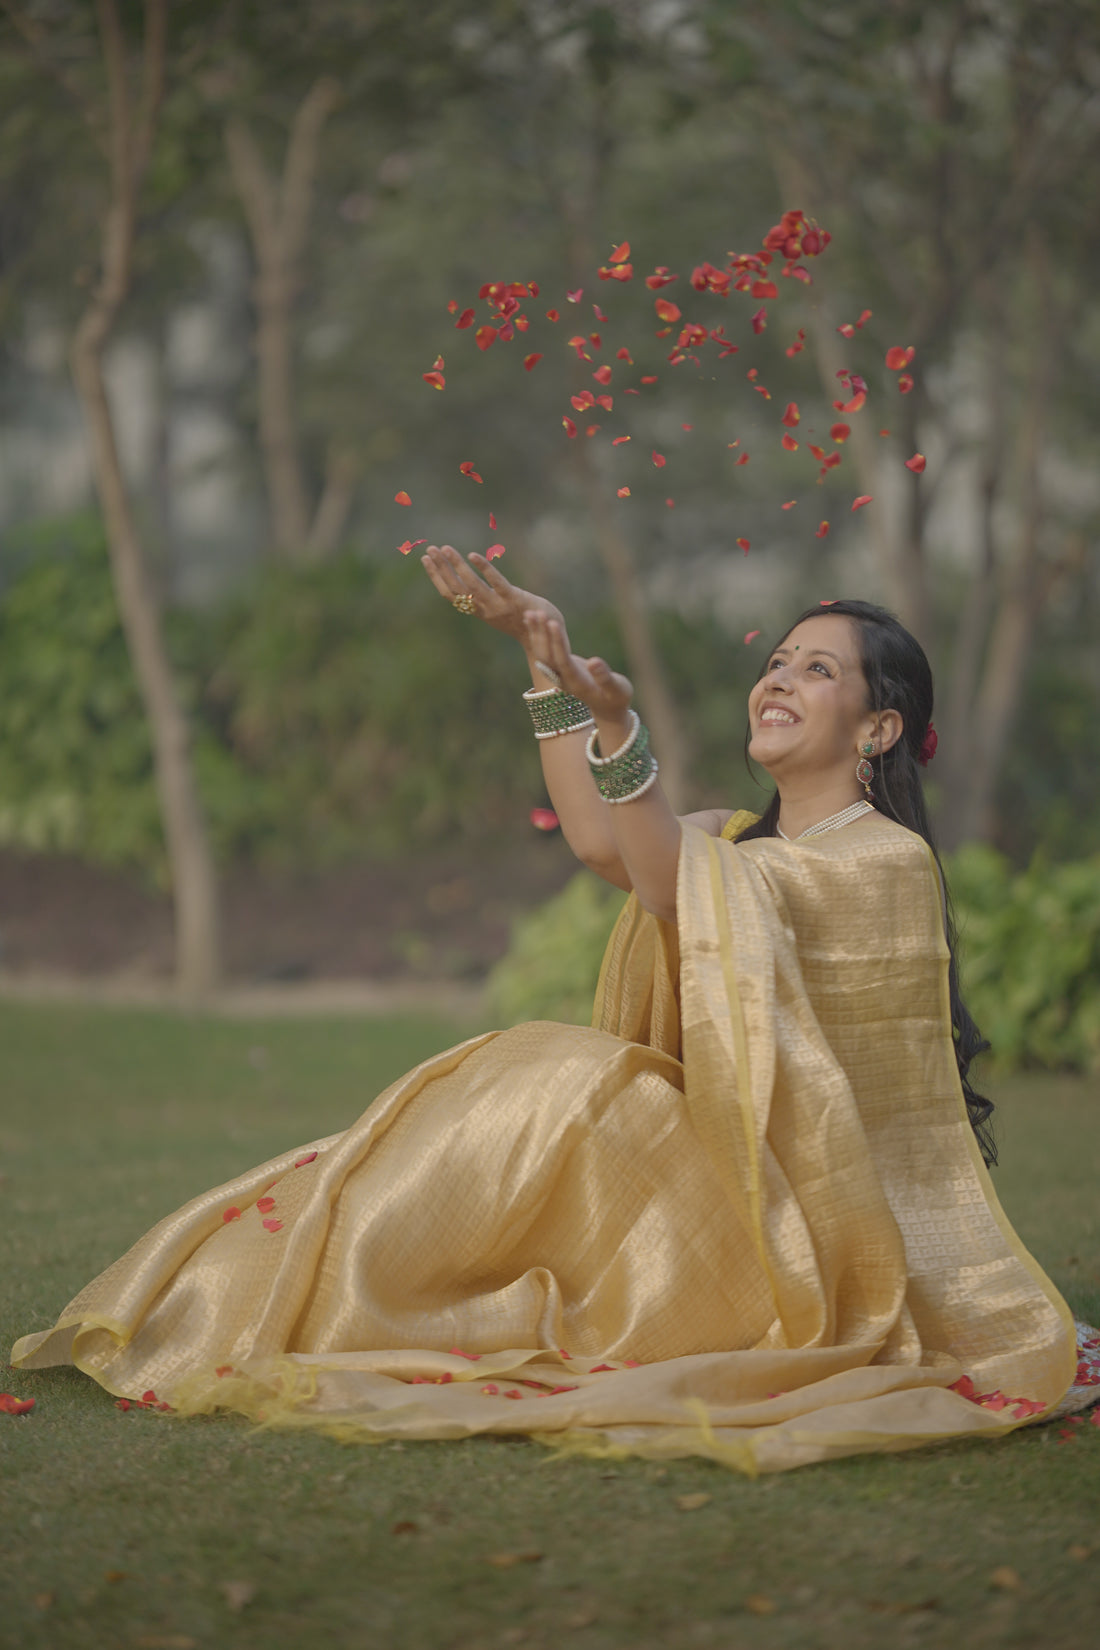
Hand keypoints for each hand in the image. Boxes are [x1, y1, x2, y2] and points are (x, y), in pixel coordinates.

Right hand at [420, 545, 563, 642]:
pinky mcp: (514, 599)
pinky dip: (483, 569)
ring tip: (445, 548)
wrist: (546, 638)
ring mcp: (499, 605)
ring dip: (456, 566)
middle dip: (440, 568)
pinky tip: (472, 555)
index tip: (426, 560)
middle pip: (456, 588)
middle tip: (430, 549)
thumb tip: (469, 582)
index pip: (450, 594)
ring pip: (471, 585)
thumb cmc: (523, 621)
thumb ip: (484, 600)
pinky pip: (496, 583)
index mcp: (479, 612)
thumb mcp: (498, 611)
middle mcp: (485, 610)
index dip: (436, 577)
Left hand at [523, 610, 633, 724]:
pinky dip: (538, 636)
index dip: (557, 642)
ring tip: (530, 612)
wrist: (607, 709)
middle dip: (543, 634)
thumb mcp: (617, 689)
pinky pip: (545, 651)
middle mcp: (563, 678)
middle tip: (538, 612)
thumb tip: (594, 661)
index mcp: (576, 682)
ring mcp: (559, 674)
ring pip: (542, 653)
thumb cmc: (616, 697)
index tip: (553, 623)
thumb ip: (605, 677)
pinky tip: (532, 621)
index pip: (562, 659)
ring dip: (536, 633)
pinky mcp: (559, 667)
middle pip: (547, 655)